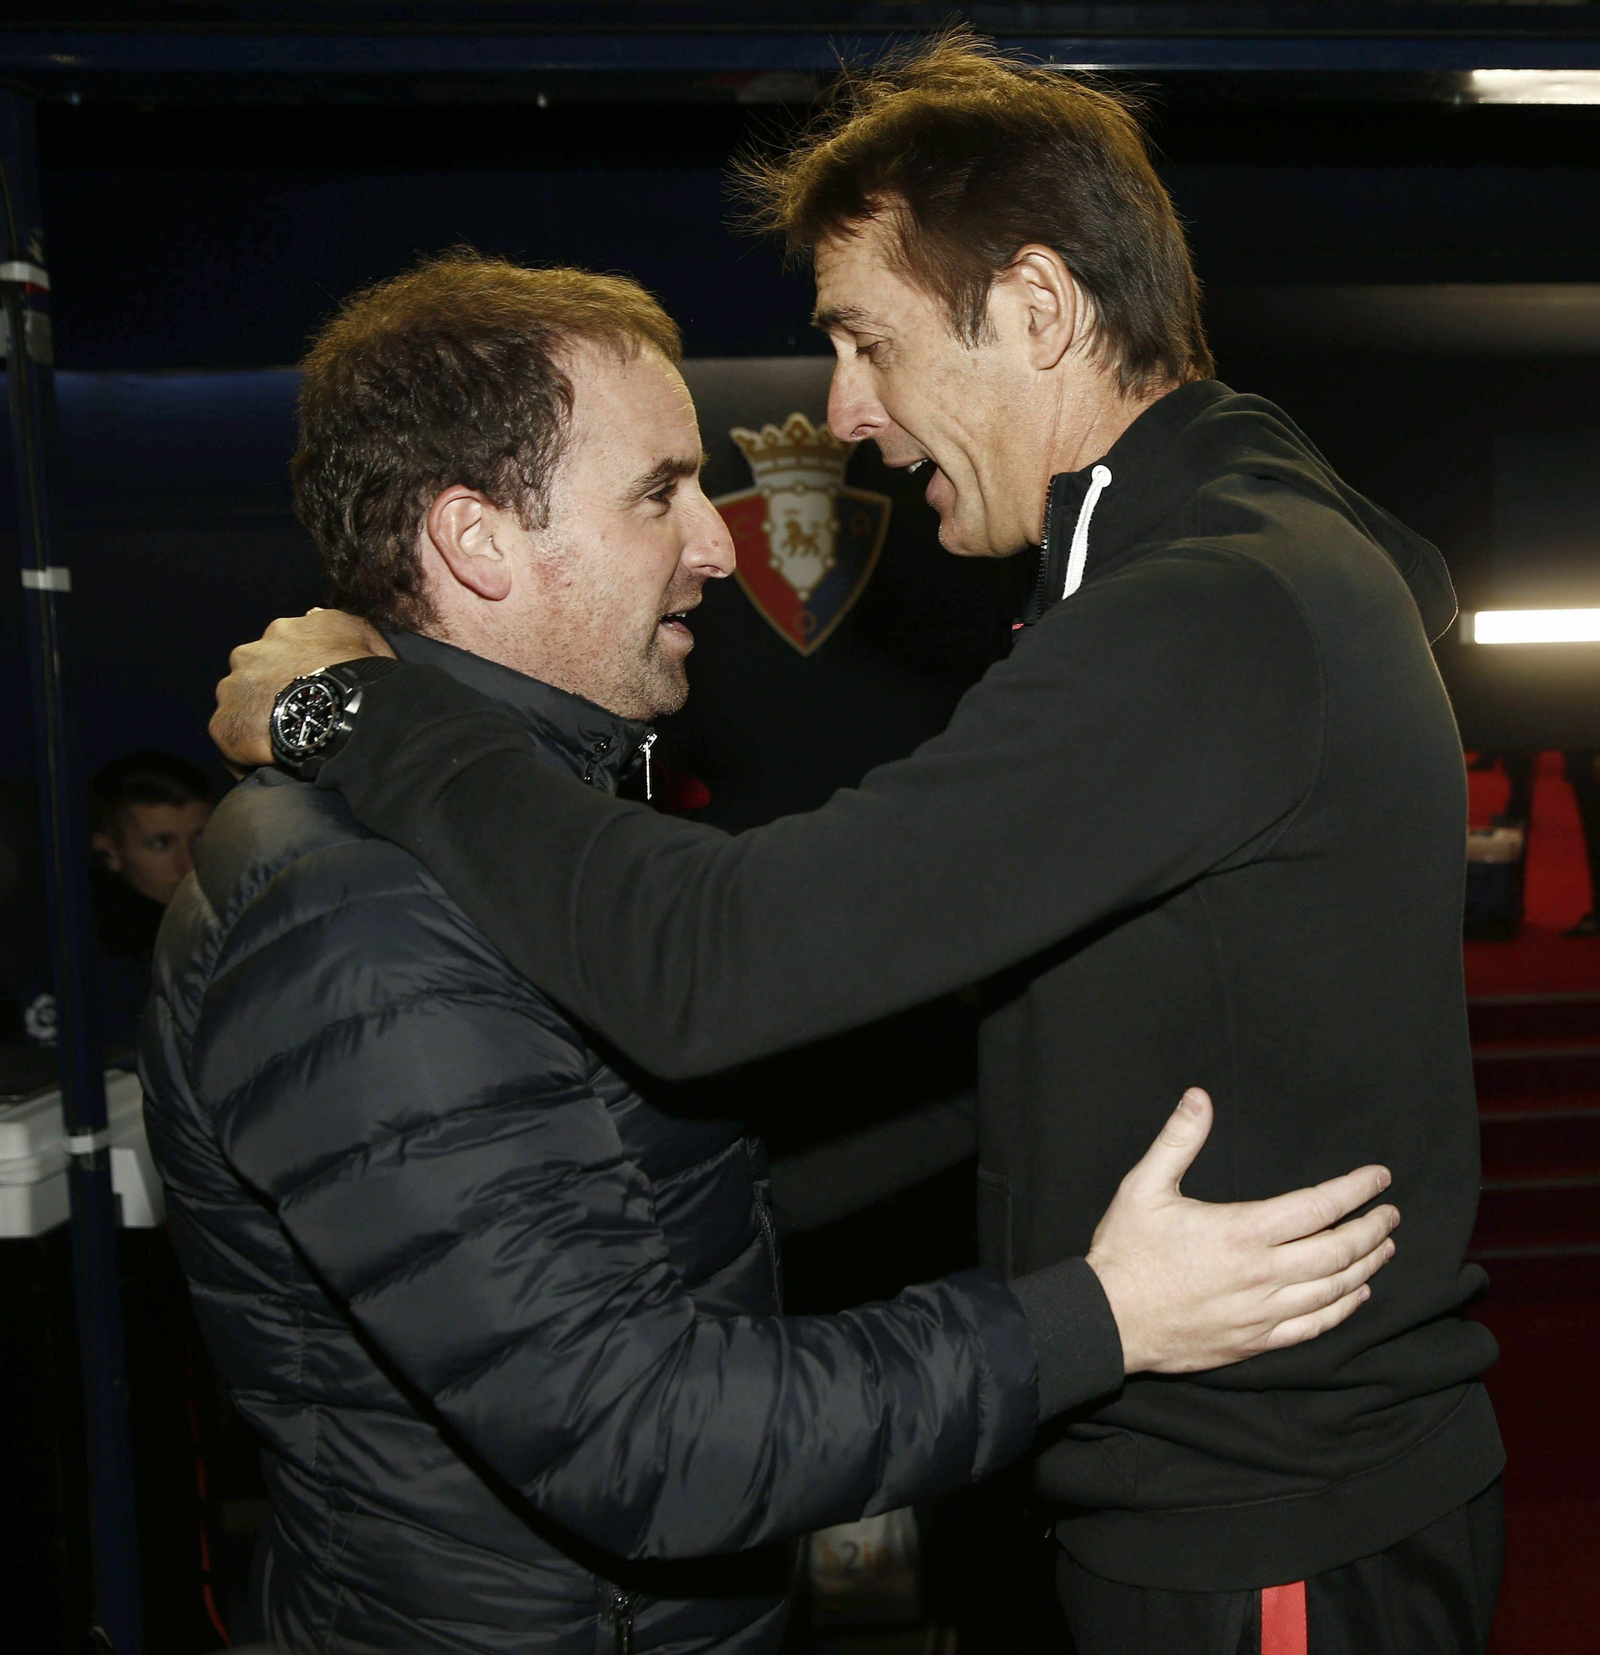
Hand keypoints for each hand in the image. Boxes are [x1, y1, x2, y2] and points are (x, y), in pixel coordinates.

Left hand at [210, 609, 391, 768]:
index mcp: (283, 631)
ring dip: (256, 717)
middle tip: (296, 713)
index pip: (281, 648)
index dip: (294, 668)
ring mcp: (234, 689)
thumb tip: (313, 616)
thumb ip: (336, 625)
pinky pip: (233, 739)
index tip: (308, 685)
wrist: (341, 712)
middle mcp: (250, 654)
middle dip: (269, 690)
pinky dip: (246, 749)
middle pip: (254, 674)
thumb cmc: (358, 674)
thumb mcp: (362, 635)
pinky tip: (269, 760)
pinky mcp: (226, 724)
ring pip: (240, 704)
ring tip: (282, 739)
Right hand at [1086, 1089, 1396, 1374]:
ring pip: (1334, 1290)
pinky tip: (1356, 1294)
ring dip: (1366, 1266)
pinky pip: (1314, 1326)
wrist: (1109, 1321)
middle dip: (1372, 1229)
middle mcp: (1262, 1274)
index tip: (1379, 1178)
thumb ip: (1177, 1140)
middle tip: (1392, 1214)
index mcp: (1242, 1232)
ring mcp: (1262, 1312)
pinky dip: (1343, 1309)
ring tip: (1385, 1247)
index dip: (1355, 1190)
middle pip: (1338, 1251)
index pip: (1318, 1207)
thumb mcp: (1143, 1186)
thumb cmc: (1126, 1251)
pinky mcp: (1255, 1340)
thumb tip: (1199, 1097)